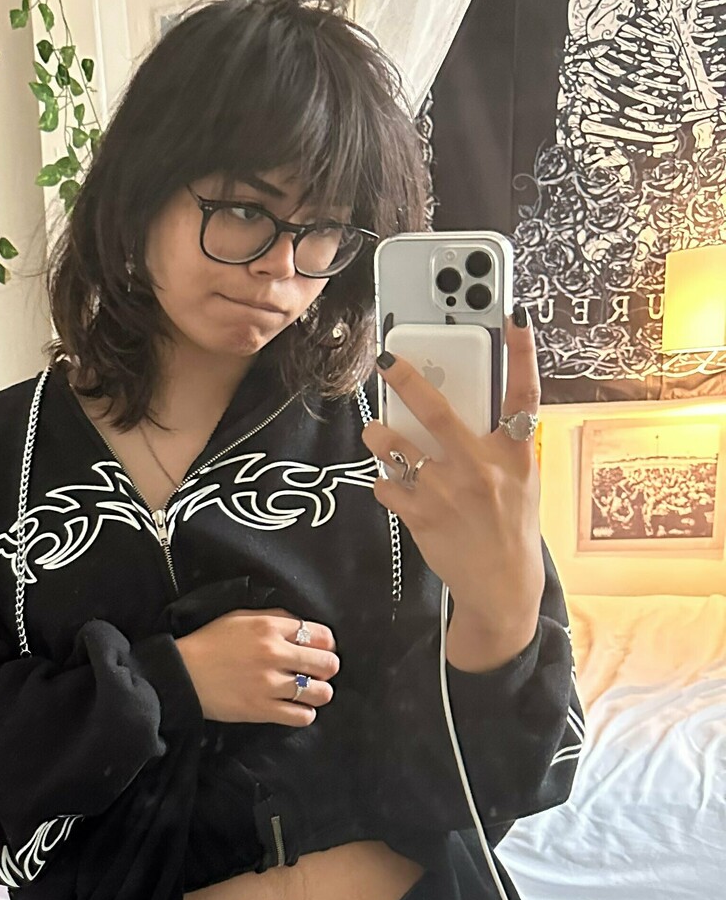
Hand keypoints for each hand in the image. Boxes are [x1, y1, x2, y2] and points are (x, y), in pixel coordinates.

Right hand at [174, 608, 338, 725]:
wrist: (181, 673)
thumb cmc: (209, 643)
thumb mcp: (240, 617)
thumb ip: (274, 617)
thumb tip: (302, 626)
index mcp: (270, 627)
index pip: (322, 636)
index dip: (325, 645)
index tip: (318, 651)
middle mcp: (274, 654)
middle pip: (327, 664)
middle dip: (326, 669)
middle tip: (316, 673)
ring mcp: (269, 684)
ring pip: (320, 692)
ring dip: (319, 692)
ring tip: (309, 692)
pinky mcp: (261, 710)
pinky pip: (302, 716)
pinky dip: (305, 713)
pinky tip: (296, 708)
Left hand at [361, 311, 545, 665]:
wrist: (502, 585)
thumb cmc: (511, 525)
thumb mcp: (521, 479)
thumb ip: (498, 442)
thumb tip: (465, 399)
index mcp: (514, 454)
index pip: (524, 394)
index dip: (521, 352)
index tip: (513, 315)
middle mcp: (482, 469)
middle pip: (439, 413)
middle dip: (408, 381)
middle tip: (387, 360)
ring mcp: (447, 494)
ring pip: (397, 450)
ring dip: (378, 437)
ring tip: (375, 432)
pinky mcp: (421, 518)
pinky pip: (387, 486)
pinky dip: (385, 481)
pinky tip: (394, 484)